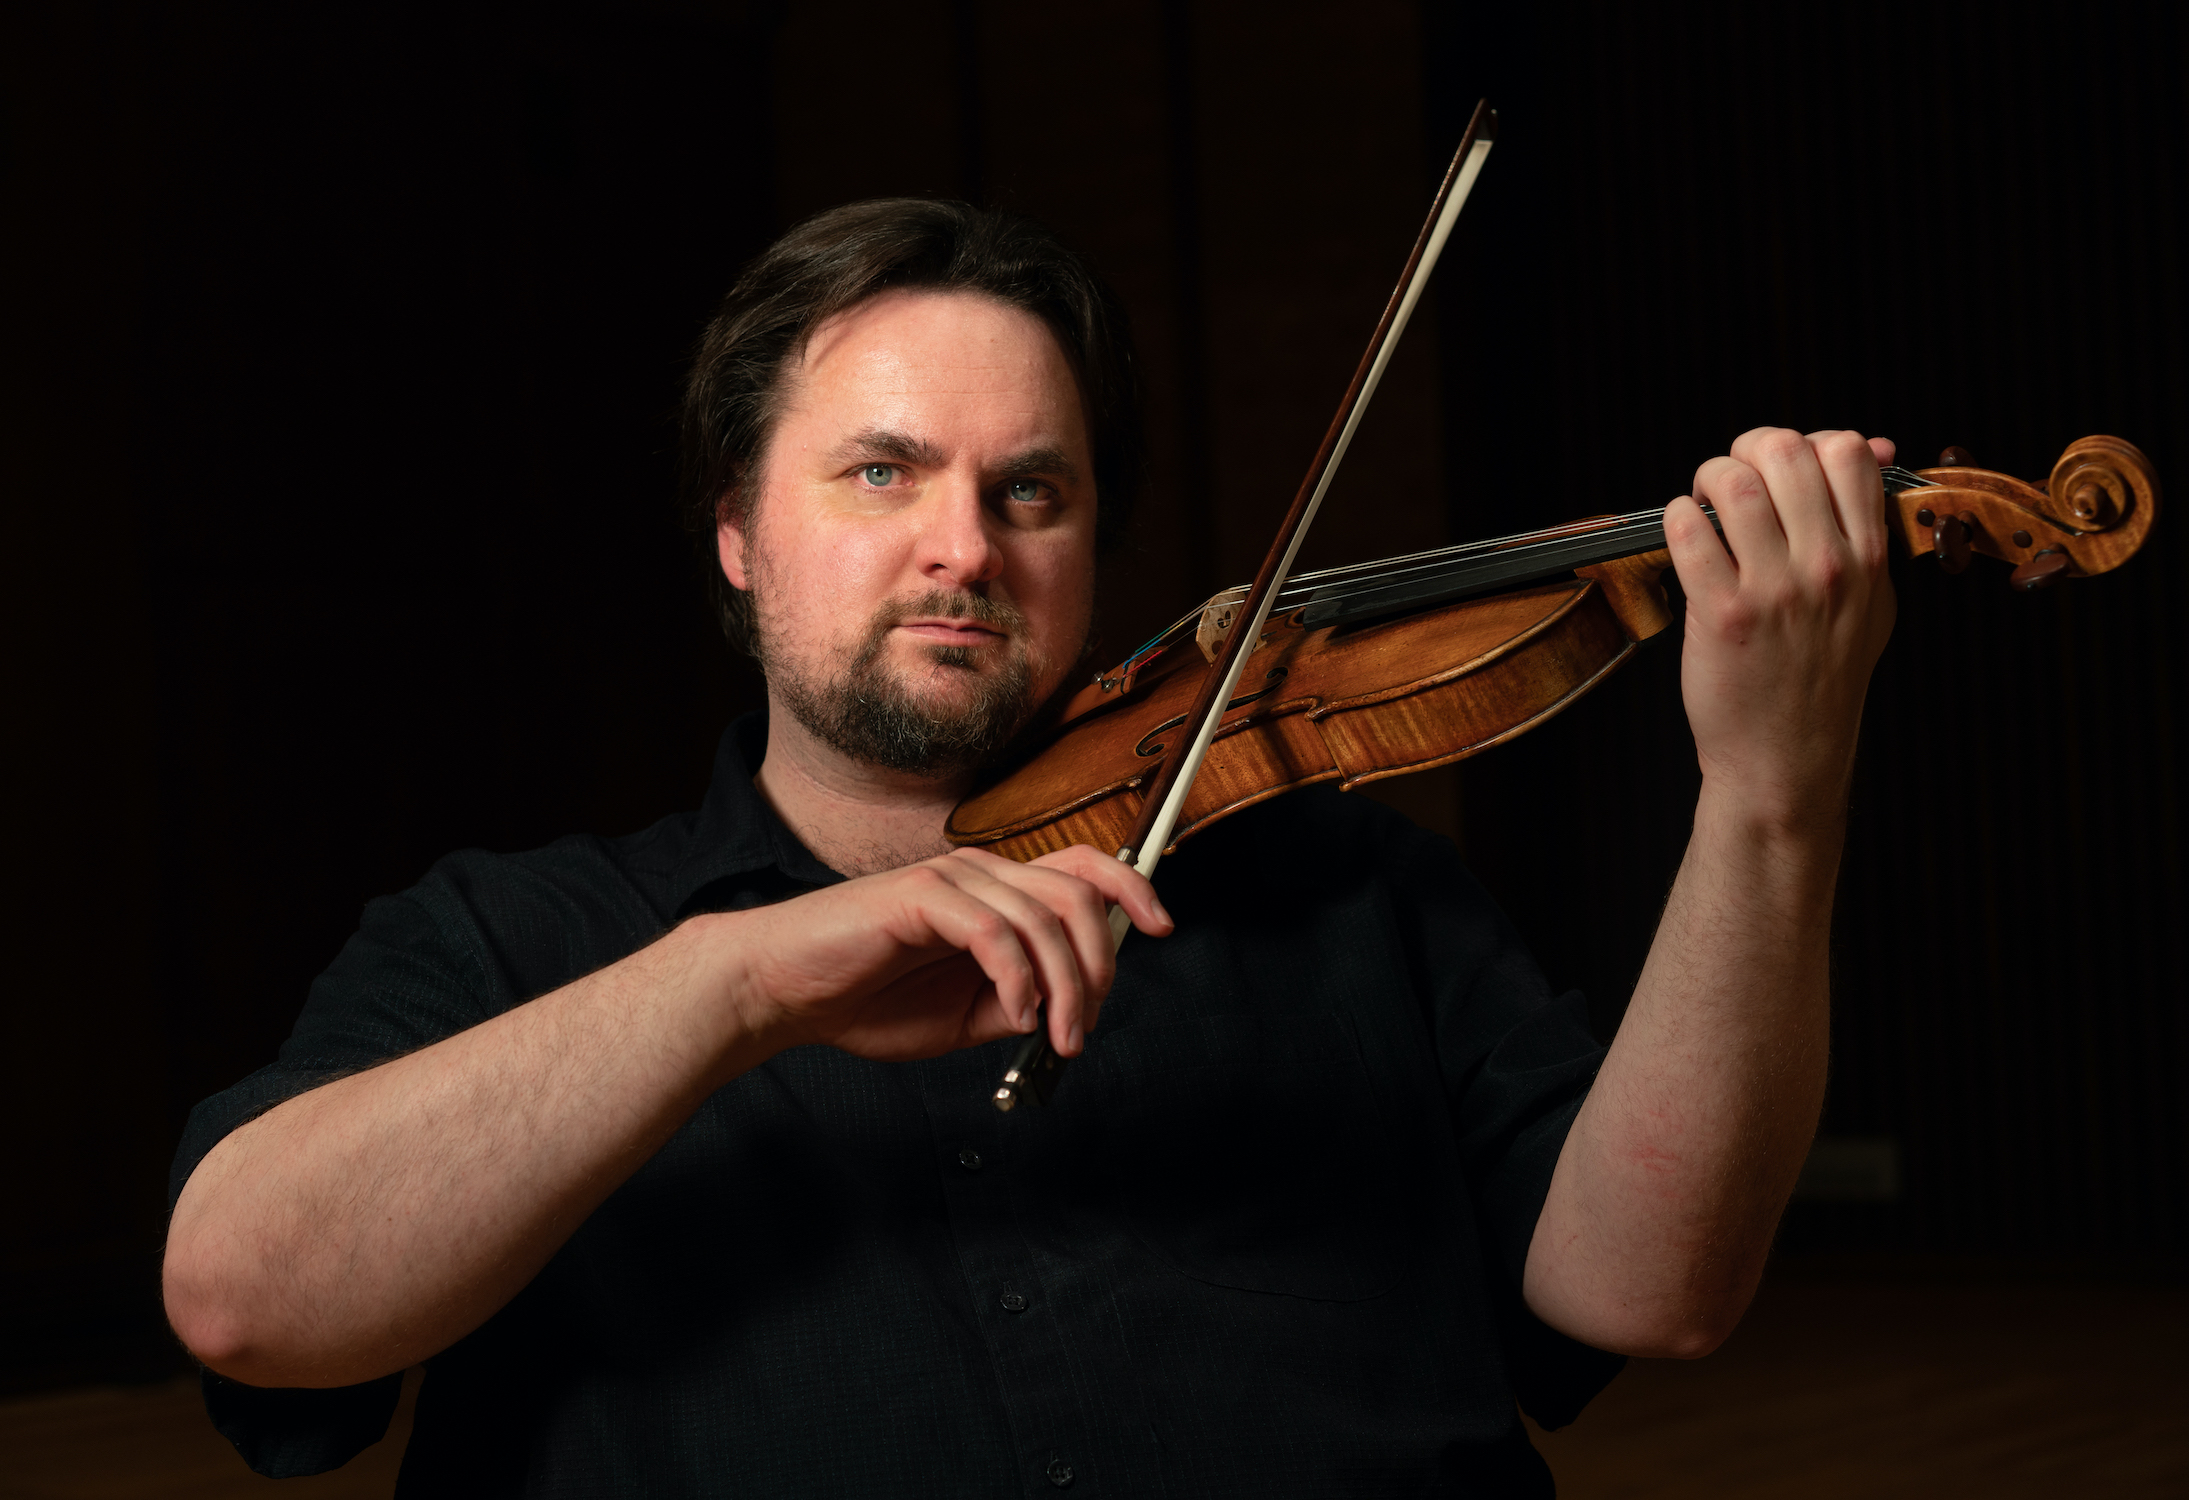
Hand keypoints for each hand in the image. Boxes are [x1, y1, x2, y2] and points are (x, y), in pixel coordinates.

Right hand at [725, 844, 1170, 1064]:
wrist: (785, 993)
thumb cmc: (865, 998)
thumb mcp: (964, 1016)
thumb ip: (1018, 1003)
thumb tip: (1071, 1009)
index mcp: (995, 894)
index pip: (1083, 868)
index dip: (1133, 889)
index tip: (1163, 927)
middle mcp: (980, 874)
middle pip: (1076, 894)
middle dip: (1098, 965)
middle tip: (1081, 1028)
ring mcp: (950, 879)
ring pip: (1042, 917)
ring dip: (1063, 986)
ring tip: (1052, 1036)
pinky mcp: (919, 896)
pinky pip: (994, 931)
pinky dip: (1017, 978)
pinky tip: (1013, 1015)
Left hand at [1663, 428, 1897, 833]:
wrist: (1787, 756)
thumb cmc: (1821, 676)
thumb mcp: (1870, 600)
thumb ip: (1870, 524)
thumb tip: (1875, 445)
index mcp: (1869, 557)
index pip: (1849, 452)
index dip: (1805, 441)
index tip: (1779, 468)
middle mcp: (1828, 568)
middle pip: (1786, 453)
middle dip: (1747, 450)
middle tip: (1730, 477)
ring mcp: (1775, 591)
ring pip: (1734, 484)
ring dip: (1707, 480)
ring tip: (1702, 504)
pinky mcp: (1723, 614)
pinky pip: (1689, 530)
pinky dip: (1675, 519)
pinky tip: (1682, 536)